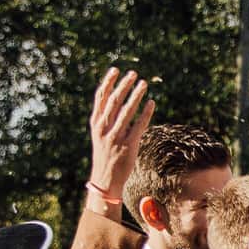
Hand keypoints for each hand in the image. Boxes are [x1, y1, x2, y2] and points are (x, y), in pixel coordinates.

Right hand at [86, 67, 155, 199]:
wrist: (105, 179)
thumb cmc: (104, 154)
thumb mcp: (100, 134)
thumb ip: (106, 118)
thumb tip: (115, 98)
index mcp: (96, 124)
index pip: (100, 98)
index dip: (108, 82)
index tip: (115, 70)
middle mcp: (104, 129)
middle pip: (114, 101)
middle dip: (124, 85)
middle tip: (133, 73)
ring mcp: (115, 137)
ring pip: (127, 111)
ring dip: (136, 96)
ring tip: (144, 84)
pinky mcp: (128, 146)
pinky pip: (138, 126)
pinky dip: (145, 113)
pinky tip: (152, 103)